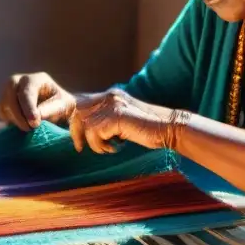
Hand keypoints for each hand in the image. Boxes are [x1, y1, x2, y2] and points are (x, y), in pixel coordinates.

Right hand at [0, 72, 76, 131]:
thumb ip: (52, 110)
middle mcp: (21, 81)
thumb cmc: (63, 106)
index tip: (34, 123)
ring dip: (15, 119)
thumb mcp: (64, 106)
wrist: (58, 111)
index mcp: (37, 79)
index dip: (28, 108)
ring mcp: (10, 90)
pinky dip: (11, 121)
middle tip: (29, 128)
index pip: (27, 92)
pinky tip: (23, 125)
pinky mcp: (5, 102)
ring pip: (4, 104)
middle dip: (18, 113)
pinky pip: (2, 112)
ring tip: (29, 128)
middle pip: (10, 93)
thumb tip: (37, 115)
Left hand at [70, 88, 187, 153]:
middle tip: (81, 148)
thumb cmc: (148, 130)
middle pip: (77, 111)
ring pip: (86, 125)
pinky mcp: (117, 115)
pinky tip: (115, 148)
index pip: (81, 104)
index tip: (78, 141)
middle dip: (76, 132)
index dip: (74, 122)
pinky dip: (101, 145)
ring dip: (94, 142)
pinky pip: (95, 132)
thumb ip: (106, 121)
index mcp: (110, 96)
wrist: (170, 129)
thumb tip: (85, 132)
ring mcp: (113, 104)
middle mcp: (110, 96)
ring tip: (108, 148)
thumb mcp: (122, 122)